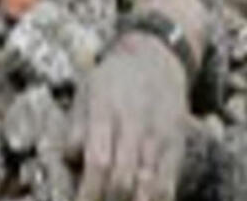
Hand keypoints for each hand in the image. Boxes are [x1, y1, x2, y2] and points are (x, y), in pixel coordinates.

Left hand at [68, 32, 188, 200]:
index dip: (88, 189)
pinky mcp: (176, 146)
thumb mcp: (84, 93)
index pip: (98, 160)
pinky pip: (169, 183)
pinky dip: (155, 199)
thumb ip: (75, 127)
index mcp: (106, 111)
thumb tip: (69, 159)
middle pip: (123, 177)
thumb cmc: (112, 79)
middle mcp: (135, 125)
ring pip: (148, 184)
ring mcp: (159, 137)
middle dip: (106, 199)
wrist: (156, 60)